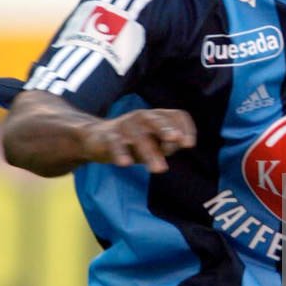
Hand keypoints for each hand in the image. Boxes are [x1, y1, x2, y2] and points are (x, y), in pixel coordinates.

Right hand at [80, 108, 195, 173]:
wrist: (97, 139)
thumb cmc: (134, 143)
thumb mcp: (154, 144)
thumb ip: (168, 145)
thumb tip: (180, 144)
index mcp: (157, 117)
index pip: (176, 115)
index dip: (185, 127)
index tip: (189, 145)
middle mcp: (142, 117)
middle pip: (156, 120)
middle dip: (165, 129)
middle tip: (174, 142)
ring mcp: (124, 125)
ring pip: (137, 135)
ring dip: (149, 152)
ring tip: (159, 170)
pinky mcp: (108, 136)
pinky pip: (115, 143)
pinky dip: (120, 152)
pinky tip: (126, 164)